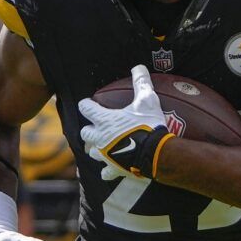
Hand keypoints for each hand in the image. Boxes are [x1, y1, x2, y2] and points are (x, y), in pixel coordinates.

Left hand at [77, 65, 173, 180]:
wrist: (155, 154)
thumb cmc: (148, 126)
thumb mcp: (147, 101)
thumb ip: (141, 83)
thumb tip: (138, 67)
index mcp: (104, 120)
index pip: (86, 108)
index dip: (86, 104)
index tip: (88, 103)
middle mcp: (100, 138)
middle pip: (84, 133)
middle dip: (88, 130)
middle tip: (96, 127)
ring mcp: (105, 155)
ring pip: (91, 153)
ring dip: (95, 149)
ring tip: (102, 147)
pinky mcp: (114, 169)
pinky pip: (106, 173)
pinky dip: (107, 171)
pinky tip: (110, 169)